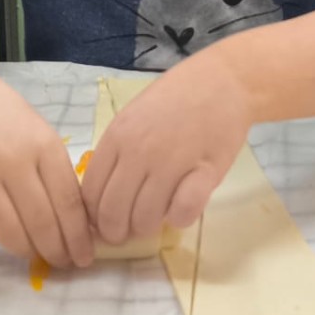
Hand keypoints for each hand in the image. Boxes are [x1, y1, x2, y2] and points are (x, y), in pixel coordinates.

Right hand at [0, 77, 93, 267]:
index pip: (68, 202)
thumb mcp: (43, 137)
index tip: (84, 257)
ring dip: (23, 250)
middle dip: (56, 249)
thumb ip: (58, 175)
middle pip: (40, 219)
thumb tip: (82, 225)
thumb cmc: (8, 122)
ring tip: (34, 258)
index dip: (78, 236)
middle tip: (63, 263)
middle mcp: (12, 158)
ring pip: (4, 225)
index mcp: (44, 146)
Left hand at [80, 52, 252, 244]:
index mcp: (117, 137)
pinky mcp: (204, 173)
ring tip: (154, 221)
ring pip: (144, 219)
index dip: (94, 217)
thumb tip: (101, 196)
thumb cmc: (176, 99)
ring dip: (147, 228)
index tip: (103, 222)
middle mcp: (139, 152)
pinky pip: (182, 213)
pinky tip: (181, 210)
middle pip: (112, 212)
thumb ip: (116, 152)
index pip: (90, 194)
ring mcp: (172, 163)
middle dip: (116, 232)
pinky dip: (179, 219)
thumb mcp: (133, 117)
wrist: (224, 81)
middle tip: (126, 233)